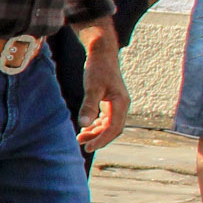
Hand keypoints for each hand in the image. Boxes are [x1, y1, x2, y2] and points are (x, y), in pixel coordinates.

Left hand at [77, 22, 129, 150]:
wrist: (102, 54)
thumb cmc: (97, 69)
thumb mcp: (91, 87)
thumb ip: (89, 106)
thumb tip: (84, 125)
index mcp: (121, 103)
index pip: (114, 128)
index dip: (101, 140)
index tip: (88, 147)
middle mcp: (122, 105)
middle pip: (113, 129)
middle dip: (98, 138)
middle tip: (82, 144)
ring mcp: (118, 103)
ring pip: (109, 124)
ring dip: (96, 132)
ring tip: (80, 137)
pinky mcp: (112, 100)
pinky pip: (107, 118)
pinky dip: (97, 124)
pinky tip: (86, 128)